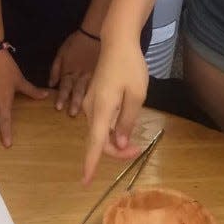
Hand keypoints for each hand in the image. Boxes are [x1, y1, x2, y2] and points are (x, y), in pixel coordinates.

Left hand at [49, 30, 100, 115]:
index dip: (62, 97)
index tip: (59, 108)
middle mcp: (81, 75)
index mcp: (70, 71)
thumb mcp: (61, 53)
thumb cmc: (76, 43)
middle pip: (77, 91)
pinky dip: (100, 94)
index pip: (65, 86)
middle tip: (72, 114)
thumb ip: (55, 69)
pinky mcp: (103, 74)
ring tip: (87, 112)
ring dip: (88, 101)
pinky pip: (101, 85)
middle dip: (75, 103)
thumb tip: (51, 84)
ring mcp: (93, 75)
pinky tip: (101, 103)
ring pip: (90, 89)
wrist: (93, 33)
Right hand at [81, 37, 149, 183]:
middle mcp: (90, 108)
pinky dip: (112, 128)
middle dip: (117, 150)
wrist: (118, 42)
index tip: (85, 182)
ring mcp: (90, 103)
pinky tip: (125, 123)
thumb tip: (117, 144)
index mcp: (101, 109)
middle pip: (99, 139)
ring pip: (100, 130)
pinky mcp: (94, 97)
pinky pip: (101, 121)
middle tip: (139, 149)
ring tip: (135, 140)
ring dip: (115, 139)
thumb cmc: (130, 67)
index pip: (94, 143)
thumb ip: (126, 122)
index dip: (90, 163)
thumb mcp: (136, 96)